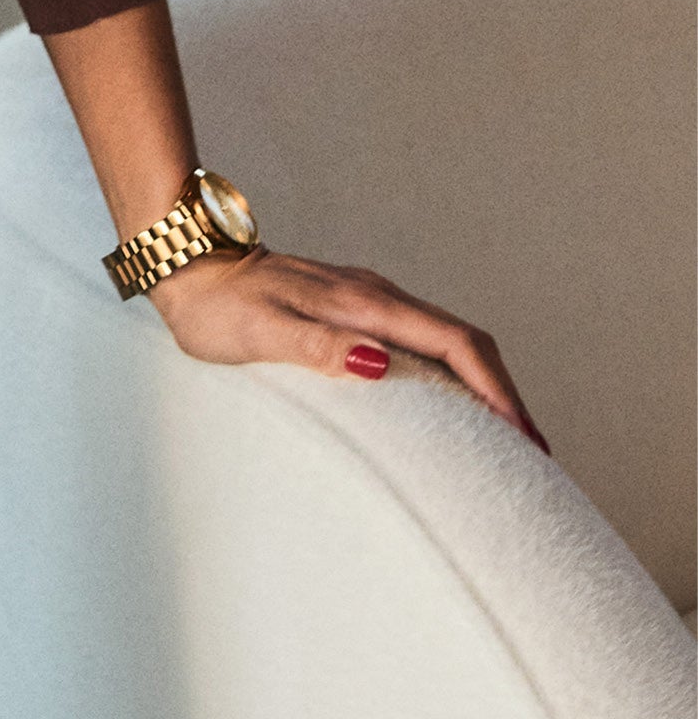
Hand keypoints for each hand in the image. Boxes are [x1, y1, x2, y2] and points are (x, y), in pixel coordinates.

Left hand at [144, 243, 550, 452]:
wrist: (186, 264)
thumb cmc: (215, 306)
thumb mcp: (260, 330)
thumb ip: (317, 345)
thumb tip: (378, 363)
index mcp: (362, 302)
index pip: (453, 342)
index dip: (496, 389)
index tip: (524, 438)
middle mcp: (374, 294)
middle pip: (463, 341)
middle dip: (503, 393)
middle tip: (532, 454)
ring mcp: (364, 298)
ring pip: (443, 339)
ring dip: (480, 384)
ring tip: (503, 439)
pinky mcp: (351, 307)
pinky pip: (418, 340)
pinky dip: (449, 374)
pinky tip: (447, 404)